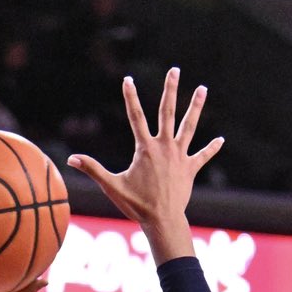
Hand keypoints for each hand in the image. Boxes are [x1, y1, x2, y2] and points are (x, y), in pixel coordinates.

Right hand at [69, 68, 221, 251]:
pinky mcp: (190, 169)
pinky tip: (220, 140)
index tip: (128, 80)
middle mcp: (165, 147)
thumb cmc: (137, 205)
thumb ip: (93, 169)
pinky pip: (203, 156)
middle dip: (171, 89)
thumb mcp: (112, 186)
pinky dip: (211, 149)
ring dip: (196, 107)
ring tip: (203, 89)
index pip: (136, 116)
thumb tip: (70, 159)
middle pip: (167, 112)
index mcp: (146, 148)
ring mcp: (180, 156)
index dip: (131, 97)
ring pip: (189, 126)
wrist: (162, 221)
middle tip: (175, 70)